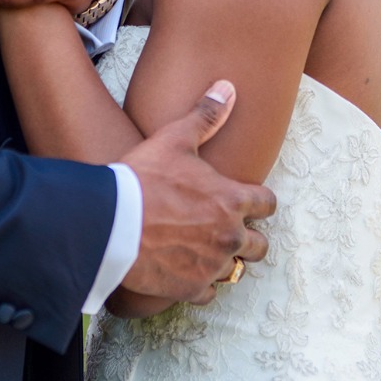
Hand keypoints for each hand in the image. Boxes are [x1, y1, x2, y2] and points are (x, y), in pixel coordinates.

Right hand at [119, 81, 275, 305]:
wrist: (111, 222)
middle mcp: (230, 236)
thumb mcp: (175, 139)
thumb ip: (206, 116)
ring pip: (235, 270)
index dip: (257, 202)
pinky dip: (201, 284)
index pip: (268, 204)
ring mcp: (212, 265)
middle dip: (246, 238)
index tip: (243, 200)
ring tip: (203, 250)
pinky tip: (186, 270)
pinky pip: (210, 293)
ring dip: (224, 260)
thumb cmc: (144, 178)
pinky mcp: (191, 288)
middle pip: (259, 246)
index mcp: (233, 200)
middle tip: (222, 228)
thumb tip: (228, 87)